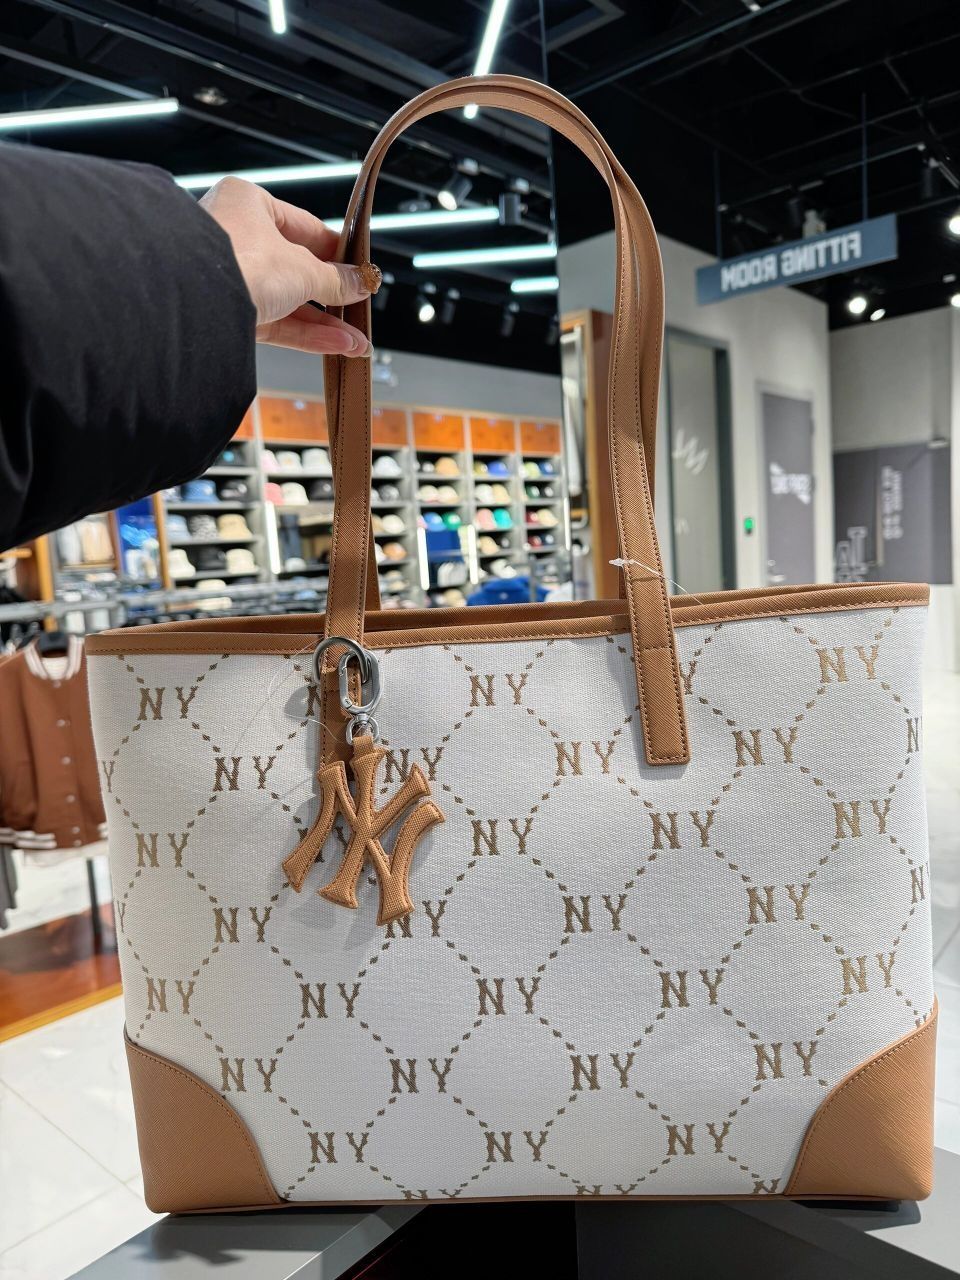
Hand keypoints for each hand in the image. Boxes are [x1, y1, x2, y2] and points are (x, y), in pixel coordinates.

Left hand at [200, 177, 373, 355]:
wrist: (196, 303)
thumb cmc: (238, 262)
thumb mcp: (302, 269)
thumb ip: (335, 280)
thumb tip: (360, 282)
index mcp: (248, 204)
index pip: (304, 226)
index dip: (336, 251)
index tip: (358, 269)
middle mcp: (235, 237)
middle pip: (297, 269)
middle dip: (333, 296)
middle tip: (359, 306)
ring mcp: (231, 277)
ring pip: (288, 301)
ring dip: (325, 323)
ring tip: (356, 340)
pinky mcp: (228, 313)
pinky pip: (276, 322)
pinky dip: (306, 334)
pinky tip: (336, 344)